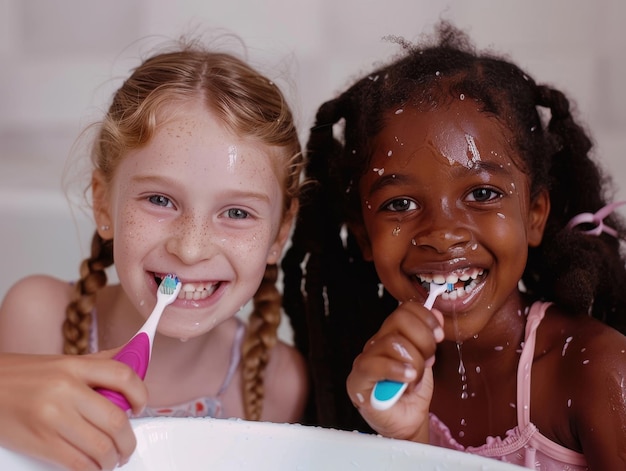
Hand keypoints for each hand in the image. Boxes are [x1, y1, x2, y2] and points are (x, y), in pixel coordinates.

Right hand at [0, 351, 147, 469]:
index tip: (140, 407)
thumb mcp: (61, 362)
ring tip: (112, 460)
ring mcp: (52, 417)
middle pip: (116, 420)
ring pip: (101, 447)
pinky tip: (92, 467)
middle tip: (127, 446)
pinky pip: (77, 463)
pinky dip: (91, 470)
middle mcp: (66, 389)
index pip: (123, 375)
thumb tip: (132, 356)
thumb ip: (97, 363)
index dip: (141, 394)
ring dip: (113, 459)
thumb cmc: (21, 376)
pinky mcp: (39, 442)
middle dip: (129, 440)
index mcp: (74, 366)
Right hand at [346, 301, 442, 441]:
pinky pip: (375, 365)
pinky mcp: (358, 379)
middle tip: (428, 360)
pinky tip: (408, 379)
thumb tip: (435, 312)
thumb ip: (428, 337)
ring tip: (415, 379)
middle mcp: (376, 343)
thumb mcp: (426, 360)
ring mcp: (365, 359)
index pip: (404, 309)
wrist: (405, 423)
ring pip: (393, 342)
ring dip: (414, 362)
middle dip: (424, 340)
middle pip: (400, 319)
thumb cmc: (412, 392)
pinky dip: (396, 370)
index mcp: (391, 335)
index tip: (439, 335)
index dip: (425, 317)